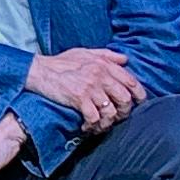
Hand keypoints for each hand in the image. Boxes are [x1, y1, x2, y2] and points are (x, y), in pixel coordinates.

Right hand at [23, 47, 144, 130]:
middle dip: (124, 112)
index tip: (138, 103)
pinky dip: (93, 126)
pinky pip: (94, 118)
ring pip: (111, 112)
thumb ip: (107, 55)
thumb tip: (125, 59)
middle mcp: (100, 75)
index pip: (131, 82)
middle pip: (124, 100)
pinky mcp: (79, 98)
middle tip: (116, 117)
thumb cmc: (63, 62)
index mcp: (105, 64)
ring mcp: (90, 88)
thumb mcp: (86, 52)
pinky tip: (87, 126)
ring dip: (108, 123)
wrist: (40, 70)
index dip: (139, 95)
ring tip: (101, 125)